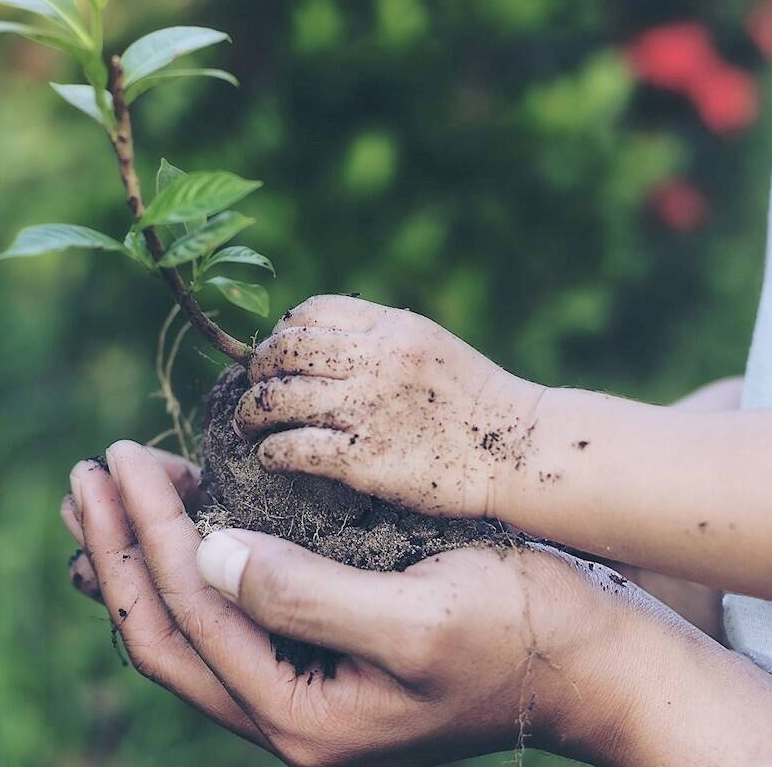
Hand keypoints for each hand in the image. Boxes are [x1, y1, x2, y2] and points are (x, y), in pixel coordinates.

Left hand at [59, 439, 652, 765]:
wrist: (594, 666)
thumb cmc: (521, 630)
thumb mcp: (422, 612)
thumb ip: (306, 592)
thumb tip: (206, 554)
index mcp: (302, 719)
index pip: (189, 614)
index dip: (144, 531)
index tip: (120, 453)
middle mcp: (287, 725)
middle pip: (162, 636)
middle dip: (116, 551)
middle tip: (86, 473)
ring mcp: (299, 701)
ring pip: (184, 634)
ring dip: (137, 561)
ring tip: (102, 494)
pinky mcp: (316, 670)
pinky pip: (221, 626)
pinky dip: (182, 574)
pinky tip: (168, 531)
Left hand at [235, 294, 542, 519]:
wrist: (522, 450)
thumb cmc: (476, 401)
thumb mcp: (429, 345)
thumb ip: (379, 338)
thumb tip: (318, 343)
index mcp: (392, 327)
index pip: (310, 311)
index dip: (282, 332)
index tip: (278, 355)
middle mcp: (375, 361)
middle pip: (284, 352)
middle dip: (258, 370)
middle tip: (256, 389)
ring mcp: (367, 410)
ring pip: (277, 399)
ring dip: (251, 412)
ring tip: (249, 424)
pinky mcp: (364, 460)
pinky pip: (293, 448)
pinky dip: (271, 452)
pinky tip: (271, 457)